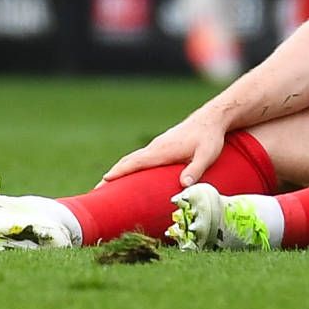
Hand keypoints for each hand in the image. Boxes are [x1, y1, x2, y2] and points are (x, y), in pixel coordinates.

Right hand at [102, 107, 233, 187]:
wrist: (211, 118)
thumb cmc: (210, 138)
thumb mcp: (207, 155)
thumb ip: (195, 170)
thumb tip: (183, 186)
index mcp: (161, 151)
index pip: (135, 163)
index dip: (119, 173)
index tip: (103, 182)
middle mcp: (155, 147)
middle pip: (128, 161)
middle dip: (112, 175)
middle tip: (96, 189)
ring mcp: (157, 146)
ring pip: (133, 159)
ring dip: (119, 170)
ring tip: (107, 185)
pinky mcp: (162, 146)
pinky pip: (140, 158)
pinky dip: (129, 166)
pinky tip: (130, 174)